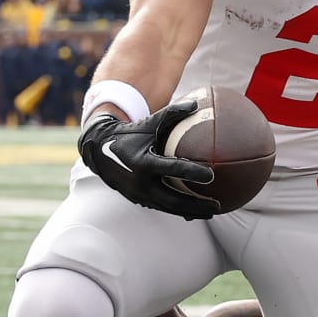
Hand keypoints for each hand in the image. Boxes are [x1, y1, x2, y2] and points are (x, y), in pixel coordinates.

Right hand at [77, 99, 218, 219]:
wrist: (99, 151)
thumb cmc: (129, 134)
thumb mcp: (148, 123)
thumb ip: (172, 113)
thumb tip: (197, 103)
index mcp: (143, 162)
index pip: (172, 169)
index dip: (192, 172)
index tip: (211, 175)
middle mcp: (141, 183)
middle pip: (174, 199)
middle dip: (197, 205)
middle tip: (218, 206)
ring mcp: (139, 195)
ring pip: (169, 208)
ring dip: (191, 212)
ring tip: (212, 213)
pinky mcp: (138, 200)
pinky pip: (162, 207)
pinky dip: (179, 210)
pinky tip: (195, 212)